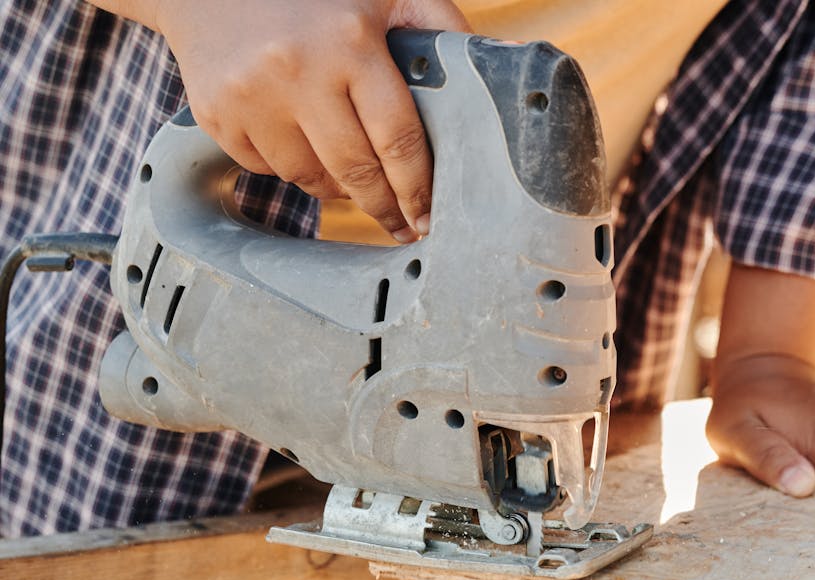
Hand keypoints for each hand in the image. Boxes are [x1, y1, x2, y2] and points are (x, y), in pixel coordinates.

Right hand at [156, 0, 469, 240]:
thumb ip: (439, 27)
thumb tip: (504, 61)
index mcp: (349, 42)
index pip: (397, 140)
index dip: (417, 188)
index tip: (427, 217)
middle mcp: (296, 71)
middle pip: (355, 172)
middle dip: (385, 207)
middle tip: (403, 225)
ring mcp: (251, 96)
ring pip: (309, 178)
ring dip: (337, 187)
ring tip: (353, 178)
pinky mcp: (217, 114)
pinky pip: (267, 168)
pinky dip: (291, 166)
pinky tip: (300, 141)